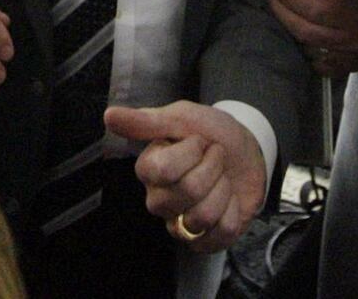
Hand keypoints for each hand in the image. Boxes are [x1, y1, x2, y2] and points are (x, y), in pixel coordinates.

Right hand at [104, 101, 266, 252]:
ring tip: (223, 179)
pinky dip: (234, 212)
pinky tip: (229, 201)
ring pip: (203, 216)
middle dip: (213, 168)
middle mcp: (158, 199)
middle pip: (187, 192)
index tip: (199, 141)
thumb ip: (146, 121)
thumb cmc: (212, 133)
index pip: (163, 169)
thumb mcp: (183, 118)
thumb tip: (108, 116)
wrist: (249, 153)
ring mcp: (179, 224)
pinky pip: (221, 234)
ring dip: (224, 190)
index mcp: (148, 169)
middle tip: (215, 158)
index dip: (191, 152)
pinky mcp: (203, 242)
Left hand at [268, 0, 357, 76]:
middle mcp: (356, 37)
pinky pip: (318, 66)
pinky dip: (307, 55)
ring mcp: (352, 56)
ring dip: (293, 34)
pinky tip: (302, 40)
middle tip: (272, 1)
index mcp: (355, 12)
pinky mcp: (349, 68)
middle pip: (308, 32)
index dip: (293, 0)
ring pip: (309, 50)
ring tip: (283, 17)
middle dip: (284, 15)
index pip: (317, 10)